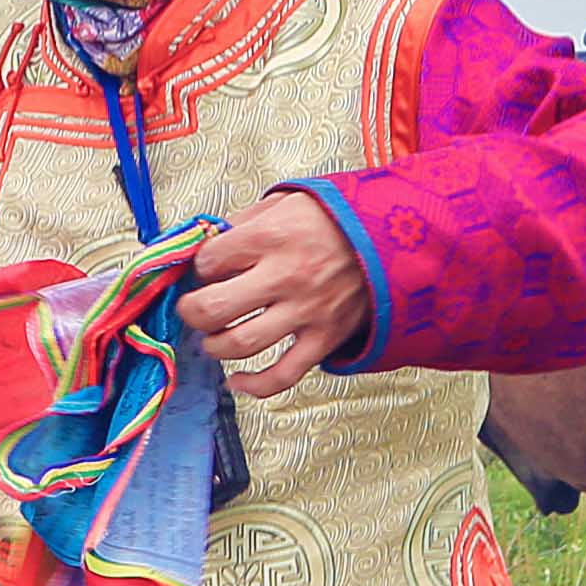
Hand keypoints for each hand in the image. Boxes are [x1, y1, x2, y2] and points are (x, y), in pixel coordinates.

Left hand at [183, 204, 367, 399]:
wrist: (393, 237)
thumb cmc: (335, 218)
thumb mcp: (287, 201)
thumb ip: (245, 222)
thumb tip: (208, 246)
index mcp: (272, 236)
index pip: (210, 261)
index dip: (201, 266)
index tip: (209, 268)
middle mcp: (286, 276)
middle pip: (214, 308)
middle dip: (192, 312)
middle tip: (193, 309)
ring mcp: (307, 311)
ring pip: (241, 345)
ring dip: (215, 346)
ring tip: (213, 338)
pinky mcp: (325, 338)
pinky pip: (283, 375)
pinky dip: (254, 385)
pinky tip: (237, 378)